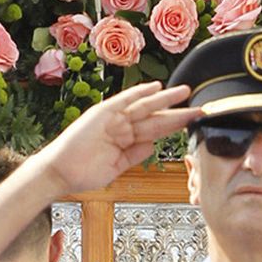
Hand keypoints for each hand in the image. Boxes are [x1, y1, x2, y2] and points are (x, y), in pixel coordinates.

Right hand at [36, 82, 190, 195]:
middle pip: (157, 117)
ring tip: (185, 93)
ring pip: (146, 107)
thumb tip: (153, 145)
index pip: (157, 130)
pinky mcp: (102, 113)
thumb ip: (134, 154)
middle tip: (200, 106)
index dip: (175, 125)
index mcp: (127, 139)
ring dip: (166, 100)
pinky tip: (156, 88)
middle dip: (179, 112)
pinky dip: (139, 93)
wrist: (60, 172)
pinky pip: (125, 101)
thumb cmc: (83, 171)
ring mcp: (113, 119)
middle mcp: (122, 126)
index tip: (193, 121)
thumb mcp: (116, 166)